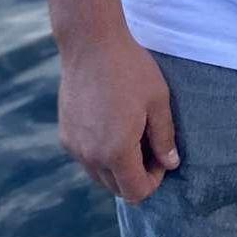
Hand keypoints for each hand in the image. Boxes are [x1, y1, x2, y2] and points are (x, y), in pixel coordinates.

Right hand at [57, 31, 180, 204]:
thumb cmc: (130, 69)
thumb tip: (171, 164)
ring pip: (99, 175)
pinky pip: (86, 158)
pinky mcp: (65, 135)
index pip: (136, 192)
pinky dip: (100, 153)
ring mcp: (75, 147)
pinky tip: (111, 124)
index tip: (161, 156)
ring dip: (117, 166)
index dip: (154, 180)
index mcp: (116, 152)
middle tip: (149, 144)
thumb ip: (164, 137)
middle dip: (136, 174)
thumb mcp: (157, 101)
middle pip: (116, 188)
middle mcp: (91, 156)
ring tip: (131, 133)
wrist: (91, 44)